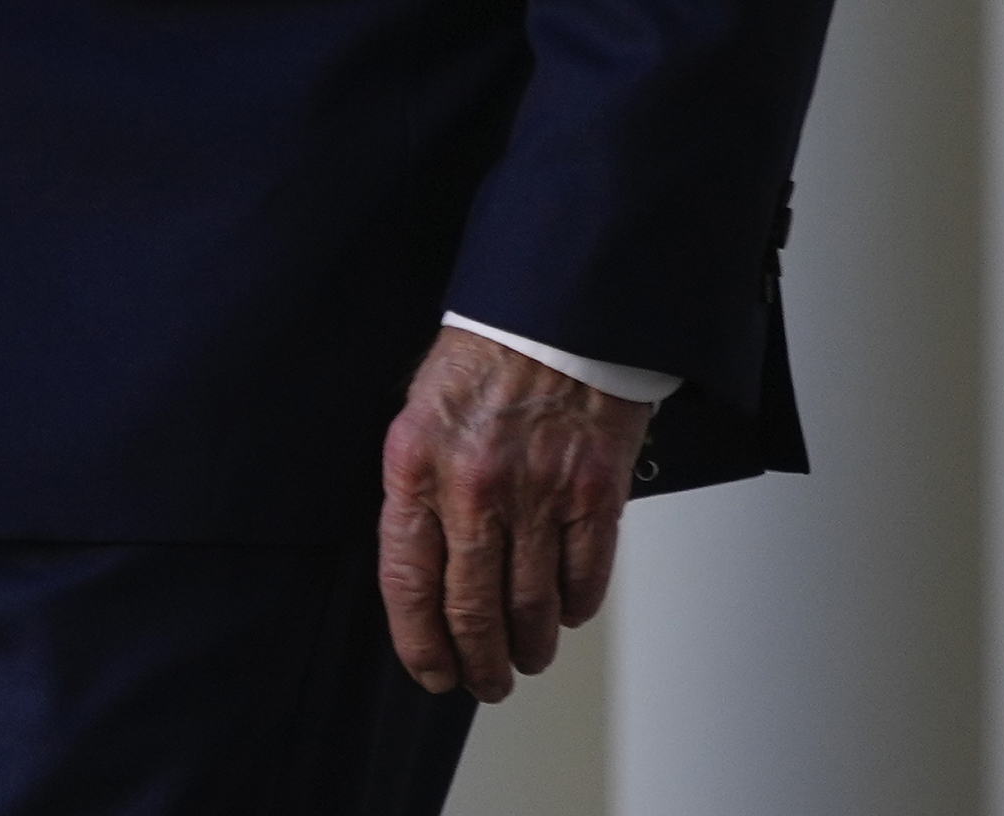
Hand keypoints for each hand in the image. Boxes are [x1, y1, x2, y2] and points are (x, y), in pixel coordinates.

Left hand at [377, 324, 654, 698]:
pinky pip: (585, 577)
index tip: (428, 671)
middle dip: (476, 662)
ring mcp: (540, 496)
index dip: (417, 640)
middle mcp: (474, 488)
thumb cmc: (479, 365)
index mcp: (416, 466)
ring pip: (531, 605)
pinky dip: (573, 609)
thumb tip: (421, 573)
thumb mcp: (417, 417)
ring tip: (524, 660)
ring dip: (528, 647)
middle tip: (483, 683)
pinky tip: (564, 616)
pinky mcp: (595, 496)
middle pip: (472, 608)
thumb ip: (417, 491)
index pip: (407, 581)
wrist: (551, 319)